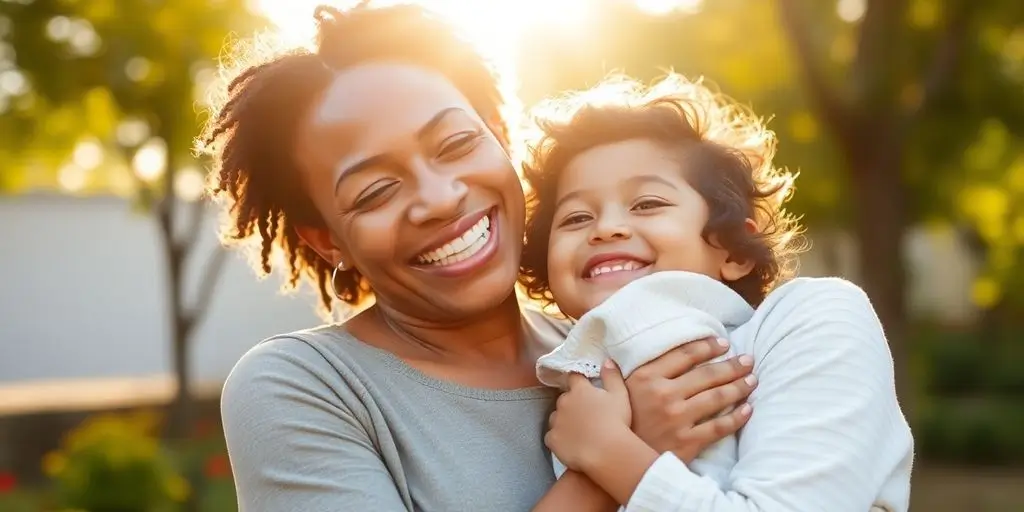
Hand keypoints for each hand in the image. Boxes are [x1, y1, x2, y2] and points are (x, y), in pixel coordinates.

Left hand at [545, 361, 631, 471]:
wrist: (607, 452)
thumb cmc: (616, 421)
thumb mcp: (620, 395)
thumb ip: (612, 376)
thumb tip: (606, 361)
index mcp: (579, 390)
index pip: (574, 377)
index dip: (578, 382)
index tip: (583, 388)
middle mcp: (563, 402)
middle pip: (564, 399)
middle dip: (572, 404)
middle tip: (586, 416)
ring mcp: (556, 421)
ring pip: (556, 418)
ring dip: (564, 421)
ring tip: (579, 432)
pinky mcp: (552, 439)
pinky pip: (552, 437)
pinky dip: (559, 439)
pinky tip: (571, 445)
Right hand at [626, 337, 756, 462]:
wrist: (616, 462)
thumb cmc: (618, 425)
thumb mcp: (613, 396)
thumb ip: (615, 376)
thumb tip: (609, 361)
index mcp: (646, 378)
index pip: (685, 355)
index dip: (708, 347)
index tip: (723, 343)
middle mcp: (663, 394)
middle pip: (707, 375)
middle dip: (732, 365)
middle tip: (748, 360)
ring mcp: (677, 418)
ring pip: (717, 398)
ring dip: (738, 387)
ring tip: (752, 380)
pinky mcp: (687, 440)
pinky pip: (718, 427)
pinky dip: (736, 417)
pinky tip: (747, 409)